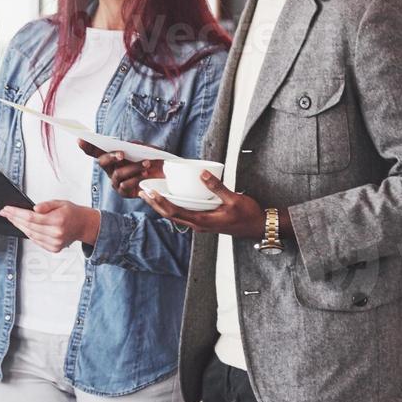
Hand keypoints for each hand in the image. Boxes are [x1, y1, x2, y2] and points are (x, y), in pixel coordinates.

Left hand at [0, 201, 100, 252]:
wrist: (84, 225)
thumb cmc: (72, 212)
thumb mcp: (60, 202)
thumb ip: (46, 205)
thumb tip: (34, 208)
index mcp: (58, 220)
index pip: (31, 217)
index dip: (17, 213)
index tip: (7, 209)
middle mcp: (56, 233)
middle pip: (29, 226)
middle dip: (14, 219)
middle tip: (5, 212)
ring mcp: (55, 243)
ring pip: (30, 235)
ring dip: (19, 226)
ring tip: (12, 218)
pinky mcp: (54, 248)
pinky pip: (36, 241)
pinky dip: (28, 234)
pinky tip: (23, 227)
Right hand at [79, 140, 162, 197]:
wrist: (165, 176)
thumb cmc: (152, 160)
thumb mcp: (147, 149)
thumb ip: (138, 145)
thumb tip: (129, 145)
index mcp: (112, 157)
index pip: (96, 150)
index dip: (87, 146)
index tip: (80, 139)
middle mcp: (111, 169)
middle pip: (102, 162)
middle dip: (110, 157)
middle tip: (121, 154)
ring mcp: (116, 181)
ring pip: (117, 174)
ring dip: (132, 168)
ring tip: (146, 164)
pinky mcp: (123, 192)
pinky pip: (125, 186)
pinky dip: (136, 179)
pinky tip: (145, 175)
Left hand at [139, 170, 264, 236]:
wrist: (259, 227)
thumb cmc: (248, 215)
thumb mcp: (233, 199)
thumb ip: (217, 187)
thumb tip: (202, 174)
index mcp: (203, 221)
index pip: (175, 212)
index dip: (160, 202)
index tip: (150, 192)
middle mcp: (199, 225)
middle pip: (170, 215)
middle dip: (155, 204)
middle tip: (142, 191)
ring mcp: (201, 224)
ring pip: (176, 216)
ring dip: (162, 206)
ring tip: (151, 195)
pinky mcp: (205, 221)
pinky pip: (185, 215)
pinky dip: (174, 206)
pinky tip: (171, 198)